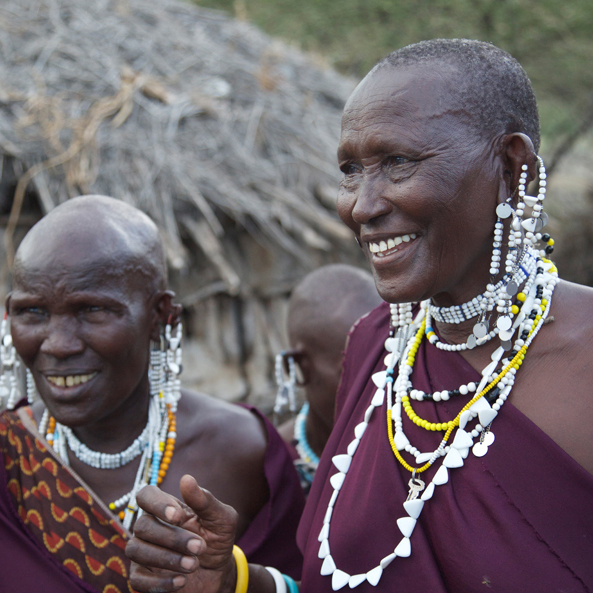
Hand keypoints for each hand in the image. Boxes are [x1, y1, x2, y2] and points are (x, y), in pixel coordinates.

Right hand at [126, 475, 238, 592]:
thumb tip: (186, 479)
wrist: (221, 572)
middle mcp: (151, 526)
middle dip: (172, 538)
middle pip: (143, 525)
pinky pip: (137, 580)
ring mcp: (144, 551)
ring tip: (193, 564)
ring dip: (166, 558)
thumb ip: (205, 501)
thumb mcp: (221, 518)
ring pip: (136, 550)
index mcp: (167, 507)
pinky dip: (159, 583)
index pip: (146, 495)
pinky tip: (181, 581)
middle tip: (200, 546)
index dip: (157, 504)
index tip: (177, 516)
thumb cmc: (218, 538)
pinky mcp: (143, 577)